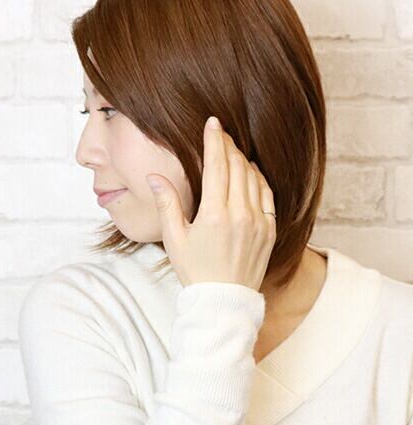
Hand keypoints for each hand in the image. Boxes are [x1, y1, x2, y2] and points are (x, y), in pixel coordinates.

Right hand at [145, 116, 276, 290]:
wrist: (224, 301)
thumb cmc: (195, 271)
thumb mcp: (174, 239)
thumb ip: (166, 204)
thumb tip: (154, 178)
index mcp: (215, 214)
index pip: (217, 165)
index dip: (214, 140)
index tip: (212, 122)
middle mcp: (241, 214)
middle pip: (237, 166)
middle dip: (228, 145)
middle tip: (219, 133)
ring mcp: (259, 222)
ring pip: (253, 177)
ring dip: (242, 159)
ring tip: (230, 150)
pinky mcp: (270, 230)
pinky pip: (268, 194)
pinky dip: (258, 177)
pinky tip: (249, 172)